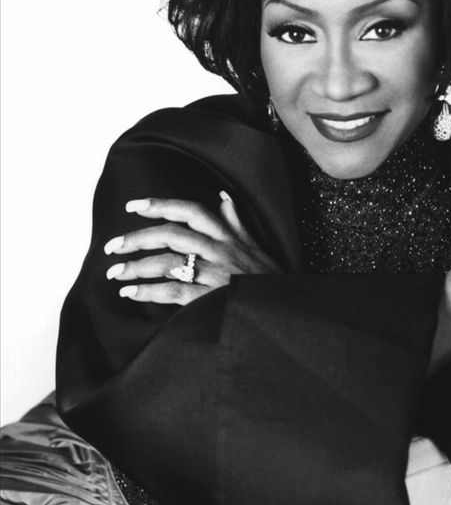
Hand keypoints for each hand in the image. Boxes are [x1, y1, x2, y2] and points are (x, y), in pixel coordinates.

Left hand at [103, 191, 279, 304]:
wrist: (285, 307)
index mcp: (227, 235)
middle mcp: (219, 250)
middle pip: (171, 235)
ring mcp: (215, 274)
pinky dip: (148, 292)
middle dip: (138, 238)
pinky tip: (131, 294)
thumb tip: (223, 196)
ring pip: (168, 263)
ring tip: (115, 273)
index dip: (161, 205)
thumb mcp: (257, 243)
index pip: (191, 211)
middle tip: (112, 246)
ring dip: (136, 267)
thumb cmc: (269, 277)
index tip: (134, 205)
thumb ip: (236, 221)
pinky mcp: (210, 298)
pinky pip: (173, 291)